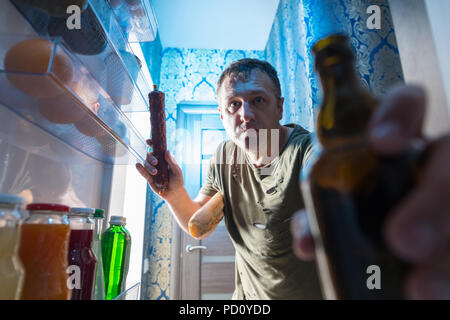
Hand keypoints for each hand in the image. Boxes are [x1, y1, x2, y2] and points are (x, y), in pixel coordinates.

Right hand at [135, 139, 184, 201]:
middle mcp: (157, 164)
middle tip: (156, 162)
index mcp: (164, 159)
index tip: (149, 141)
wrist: (175, 194)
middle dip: (151, 157)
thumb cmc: (177, 181)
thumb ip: (172, 162)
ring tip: (155, 172)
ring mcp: (152, 171)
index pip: (157, 150)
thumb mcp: (177, 171)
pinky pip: (144, 173)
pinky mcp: (149, 179)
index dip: (152, 144)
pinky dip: (141, 169)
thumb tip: (167, 151)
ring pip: (146, 165)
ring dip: (149, 166)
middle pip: (150, 156)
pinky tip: (138, 165)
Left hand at [291, 84, 449, 298]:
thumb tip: (308, 244)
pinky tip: (427, 292)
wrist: (399, 236)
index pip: (408, 104)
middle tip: (401, 240)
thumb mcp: (339, 201)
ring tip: (421, 288)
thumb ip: (325, 209)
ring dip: (444, 248)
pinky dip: (445, 274)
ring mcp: (448, 191)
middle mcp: (432, 160)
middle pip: (448, 156)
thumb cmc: (360, 208)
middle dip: (431, 197)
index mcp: (399, 143)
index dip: (399, 114)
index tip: (382, 144)